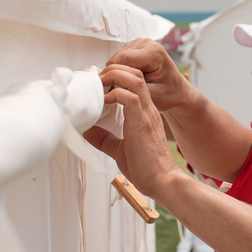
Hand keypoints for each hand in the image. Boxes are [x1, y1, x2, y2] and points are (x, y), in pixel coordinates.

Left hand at [84, 64, 184, 196]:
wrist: (163, 181)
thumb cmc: (147, 168)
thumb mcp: (120, 150)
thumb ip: (106, 139)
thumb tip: (88, 132)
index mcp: (145, 114)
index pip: (135, 82)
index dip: (117, 76)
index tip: (101, 84)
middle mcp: (148, 110)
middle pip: (135, 74)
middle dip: (115, 70)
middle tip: (98, 79)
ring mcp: (147, 114)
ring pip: (134, 80)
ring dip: (115, 77)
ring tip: (101, 84)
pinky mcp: (142, 123)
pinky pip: (131, 97)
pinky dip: (116, 93)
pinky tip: (106, 100)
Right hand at [107, 38, 191, 111]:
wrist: (178, 91)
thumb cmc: (169, 94)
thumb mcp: (152, 96)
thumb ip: (133, 87)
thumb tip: (114, 83)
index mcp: (155, 52)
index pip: (123, 59)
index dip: (114, 74)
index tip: (113, 88)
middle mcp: (148, 43)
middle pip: (118, 57)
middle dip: (117, 74)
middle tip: (122, 88)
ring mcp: (141, 43)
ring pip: (116, 57)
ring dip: (119, 71)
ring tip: (130, 83)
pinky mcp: (136, 46)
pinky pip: (119, 57)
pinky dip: (121, 69)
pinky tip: (131, 77)